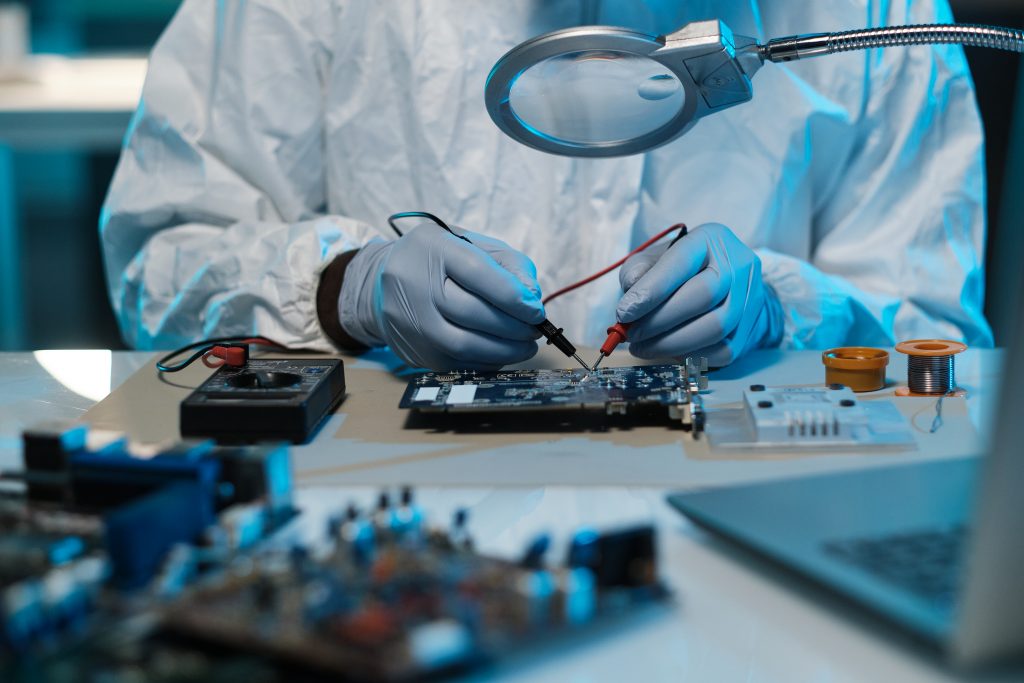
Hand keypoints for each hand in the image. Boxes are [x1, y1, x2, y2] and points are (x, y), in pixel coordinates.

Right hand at [340, 223, 544, 369]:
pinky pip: (458, 363)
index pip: (476, 272)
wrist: (382, 282)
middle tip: (535, 329)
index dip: (512, 295)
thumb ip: (507, 263)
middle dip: (513, 325)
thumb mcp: (471, 245)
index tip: (536, 309)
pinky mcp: (415, 350)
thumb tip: (532, 297)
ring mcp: (411, 321)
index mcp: (432, 248)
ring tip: (525, 345)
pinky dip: (487, 361)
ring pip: (464, 344)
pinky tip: (502, 353)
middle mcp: (414, 285)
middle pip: (471, 312)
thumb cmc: (438, 261)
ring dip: (504, 349)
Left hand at [616, 223, 780, 365]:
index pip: (682, 261)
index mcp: (711, 239)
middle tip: (630, 334)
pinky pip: (721, 350)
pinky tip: (667, 350)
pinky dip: (688, 355)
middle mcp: (738, 265)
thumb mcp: (655, 259)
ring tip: (642, 347)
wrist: (726, 287)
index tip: (624, 312)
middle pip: (703, 295)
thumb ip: (638, 270)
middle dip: (659, 320)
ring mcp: (749, 298)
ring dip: (670, 343)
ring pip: (715, 327)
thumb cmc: (682, 271)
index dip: (652, 289)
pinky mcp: (750, 329)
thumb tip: (632, 294)